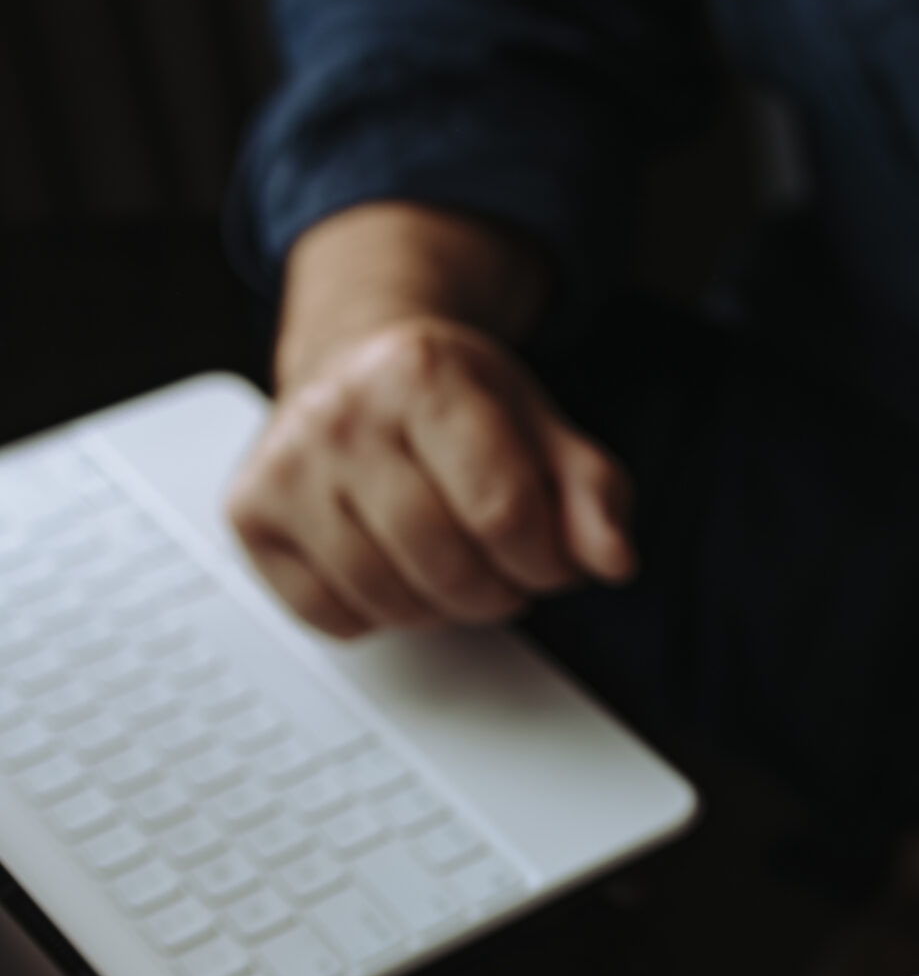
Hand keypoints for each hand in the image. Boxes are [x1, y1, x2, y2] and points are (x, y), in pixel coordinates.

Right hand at [226, 315, 636, 637]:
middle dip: (496, 591)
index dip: (544, 561)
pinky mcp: (249, 514)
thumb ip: (592, 492)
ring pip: (388, 601)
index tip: (547, 557)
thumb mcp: (540, 427)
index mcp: (421, 372)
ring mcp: (285, 465)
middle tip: (501, 569)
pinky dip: (376, 616)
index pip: (504, 514)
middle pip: (447, 567)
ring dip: (439, 609)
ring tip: (449, 566)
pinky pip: (331, 617)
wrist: (352, 358)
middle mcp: (340, 413)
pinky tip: (389, 567)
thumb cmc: (450, 401)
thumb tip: (613, 560)